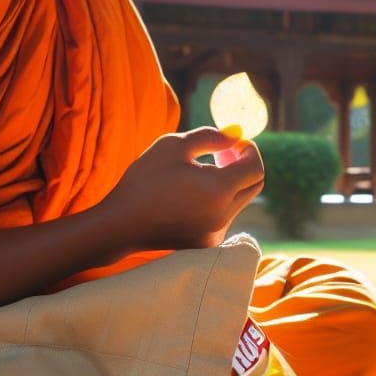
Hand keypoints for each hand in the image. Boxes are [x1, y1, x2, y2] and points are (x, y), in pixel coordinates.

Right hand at [98, 127, 264, 251]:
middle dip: (244, 164)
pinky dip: (219, 199)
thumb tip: (235, 133)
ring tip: (201, 170)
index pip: (255, 168)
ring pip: (240, 201)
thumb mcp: (174, 146)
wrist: (120, 225)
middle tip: (223, 151)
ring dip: (230, 182)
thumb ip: (210, 137)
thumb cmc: (144, 180)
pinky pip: (225, 215)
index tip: (234, 142)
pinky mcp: (207, 242)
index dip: (249, 150)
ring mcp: (216, 232)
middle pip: (254, 186)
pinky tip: (191, 192)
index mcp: (219, 190)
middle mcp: (224, 215)